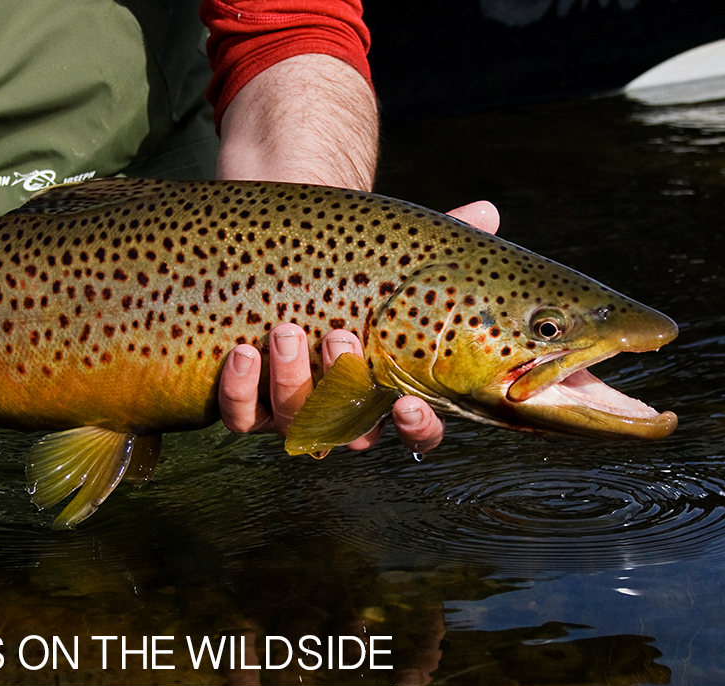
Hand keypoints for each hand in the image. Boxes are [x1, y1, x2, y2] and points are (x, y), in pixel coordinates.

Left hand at [218, 199, 500, 454]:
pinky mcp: (244, 398)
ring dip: (290, 382)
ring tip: (284, 330)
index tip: (406, 404)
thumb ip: (442, 240)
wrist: (279, 245)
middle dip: (342, 387)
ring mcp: (290, 408)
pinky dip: (239, 390)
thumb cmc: (349, 261)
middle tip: (339, 337)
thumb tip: (486, 213)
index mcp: (390, 387)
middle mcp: (342, 408)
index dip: (415, 428)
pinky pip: (238, 416)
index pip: (417, 432)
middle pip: (348, 429)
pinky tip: (242, 353)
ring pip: (291, 421)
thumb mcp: (396, 252)